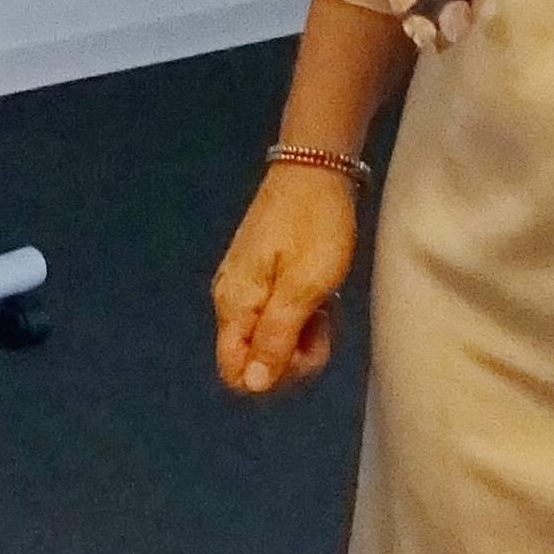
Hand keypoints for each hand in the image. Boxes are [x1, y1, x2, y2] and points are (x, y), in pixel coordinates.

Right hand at [211, 164, 362, 396]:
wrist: (316, 168)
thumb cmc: (316, 225)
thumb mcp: (305, 286)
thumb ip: (277, 337)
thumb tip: (253, 386)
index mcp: (235, 304)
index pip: (236, 373)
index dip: (274, 376)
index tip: (306, 346)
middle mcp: (229, 299)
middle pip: (252, 361)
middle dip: (293, 356)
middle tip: (322, 321)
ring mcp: (243, 285)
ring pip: (267, 339)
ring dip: (301, 335)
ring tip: (324, 301)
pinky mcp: (258, 274)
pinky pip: (274, 316)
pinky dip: (299, 314)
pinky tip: (318, 293)